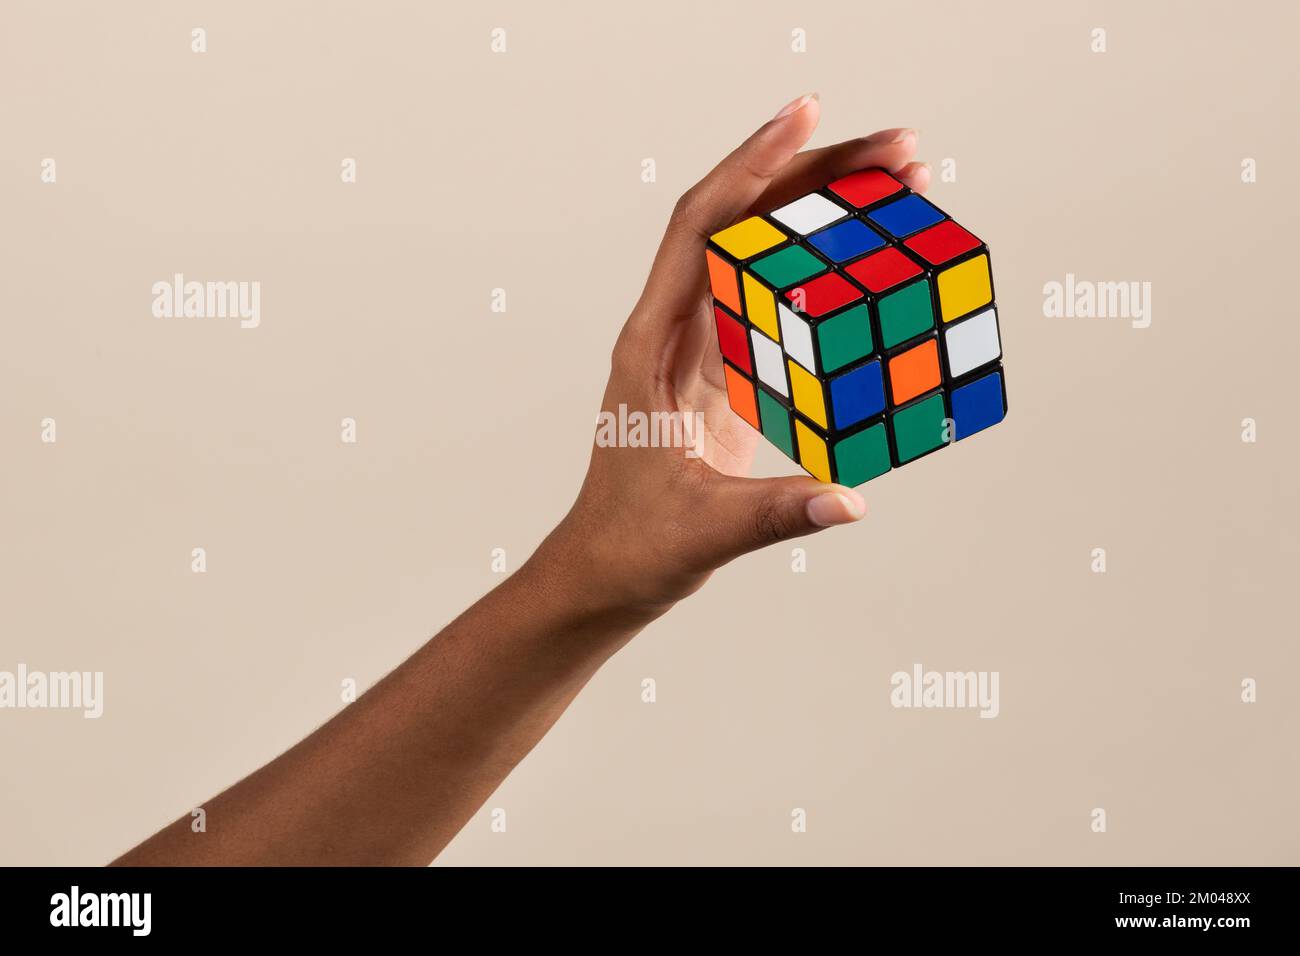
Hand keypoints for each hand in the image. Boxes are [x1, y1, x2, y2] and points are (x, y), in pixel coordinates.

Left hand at [547, 94, 930, 612]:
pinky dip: (823, 271)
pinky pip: (776, 300)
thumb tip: (848, 502)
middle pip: (740, 223)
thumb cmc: (631, 545)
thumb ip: (774, 515)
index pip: (700, 231)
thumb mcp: (702, 531)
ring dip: (824, 214)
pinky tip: (870, 260)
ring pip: (761, 254)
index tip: (805, 116)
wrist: (605, 570)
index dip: (750, 167)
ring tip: (898, 187)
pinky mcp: (724, 373)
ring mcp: (699, 348)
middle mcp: (673, 331)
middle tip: (898, 151)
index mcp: (652, 347)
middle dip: (814, 175)